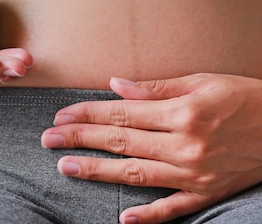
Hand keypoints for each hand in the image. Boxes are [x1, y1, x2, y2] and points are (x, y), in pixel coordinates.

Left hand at [41, 74, 261, 223]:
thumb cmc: (244, 98)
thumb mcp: (202, 81)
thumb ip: (155, 87)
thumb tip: (115, 86)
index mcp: (182, 113)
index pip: (121, 114)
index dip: (86, 114)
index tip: (61, 115)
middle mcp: (185, 145)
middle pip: (120, 142)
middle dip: (79, 139)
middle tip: (48, 139)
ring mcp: (195, 173)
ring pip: (135, 175)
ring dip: (97, 171)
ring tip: (66, 167)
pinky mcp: (207, 194)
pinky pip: (172, 209)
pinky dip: (148, 217)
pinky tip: (122, 219)